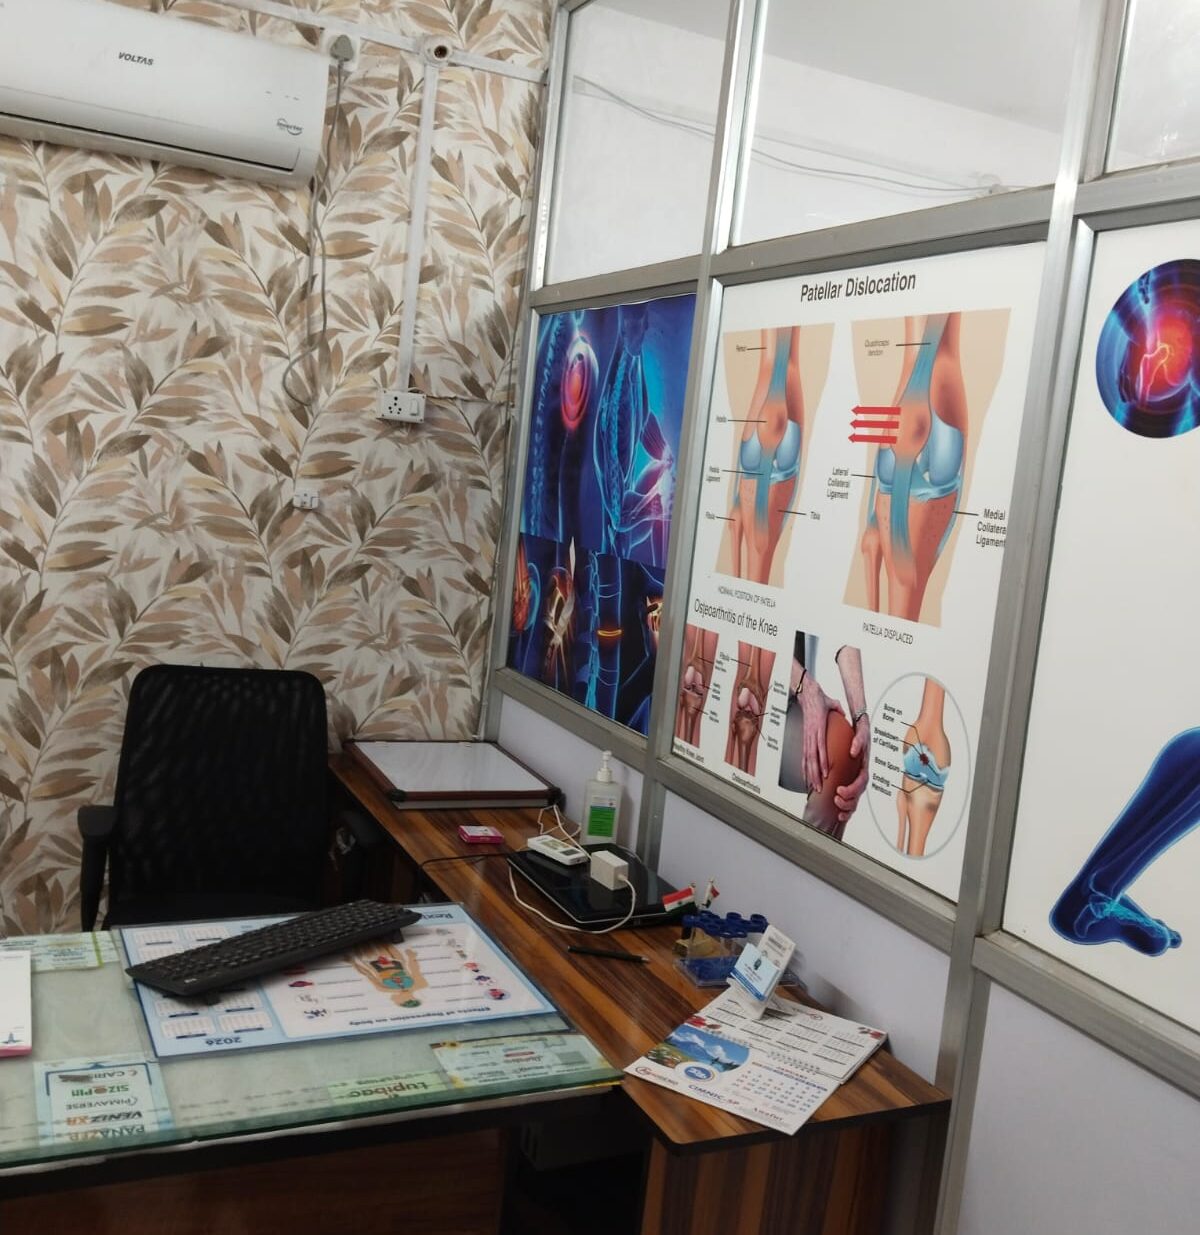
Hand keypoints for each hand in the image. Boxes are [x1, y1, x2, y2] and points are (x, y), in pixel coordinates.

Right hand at [799, 675, 841, 789]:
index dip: (822, 761)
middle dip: (815, 774)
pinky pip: (803, 756)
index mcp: (818, 726)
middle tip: (819, 788)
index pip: (820, 747)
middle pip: (812, 758)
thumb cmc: (820, 698)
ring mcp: (806, 737)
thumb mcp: (832, 703)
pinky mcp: (804, 738)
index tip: (825, 773)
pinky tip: (806, 778)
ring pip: (806, 759)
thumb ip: (839, 709)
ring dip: (809, 775)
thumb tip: (845, 715)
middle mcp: (811, 734)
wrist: (806, 693)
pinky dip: (804, 768)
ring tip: (813, 788)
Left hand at [834, 714, 870, 822]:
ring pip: (855, 799)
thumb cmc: (859, 728)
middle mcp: (861, 773)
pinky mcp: (850, 782)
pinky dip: (845, 809)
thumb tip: (853, 751)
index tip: (838, 790)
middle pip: (859, 794)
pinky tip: (838, 814)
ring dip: (846, 807)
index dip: (851, 789)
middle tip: (836, 798)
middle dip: (848, 801)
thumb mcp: (861, 730)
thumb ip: (859, 739)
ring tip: (836, 806)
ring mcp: (856, 779)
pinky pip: (850, 800)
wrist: (858, 722)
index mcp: (864, 764)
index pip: (861, 781)